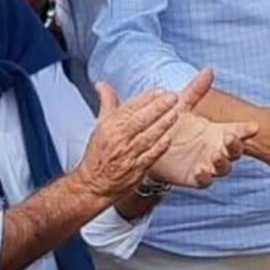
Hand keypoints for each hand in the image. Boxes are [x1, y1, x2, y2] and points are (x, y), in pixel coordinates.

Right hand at [75, 82, 182, 202]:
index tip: (160, 90)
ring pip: (148, 137)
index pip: (130, 108)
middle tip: (172, 97)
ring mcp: (128, 155)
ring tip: (176, 113)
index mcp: (109, 127)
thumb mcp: (100, 126)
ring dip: (163, 124)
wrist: (94, 185)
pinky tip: (170, 137)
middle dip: (158, 107)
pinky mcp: (137, 170)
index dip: (146, 98)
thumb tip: (102, 84)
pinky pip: (151, 156)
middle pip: (140, 120)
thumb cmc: (98, 154)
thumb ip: (107, 103)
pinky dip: (160, 146)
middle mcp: (119, 140)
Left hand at [150, 70, 254, 188]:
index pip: (238, 130)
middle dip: (236, 146)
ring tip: (215, 155)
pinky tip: (200, 170)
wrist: (149, 144)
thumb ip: (196, 90)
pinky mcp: (195, 177)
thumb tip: (208, 70)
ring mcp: (207, 164)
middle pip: (235, 151)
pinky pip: (205, 181)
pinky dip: (205, 176)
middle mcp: (216, 148)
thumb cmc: (171, 124)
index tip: (254, 126)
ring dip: (222, 162)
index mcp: (217, 131)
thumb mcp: (182, 106)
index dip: (247, 130)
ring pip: (224, 167)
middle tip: (230, 138)